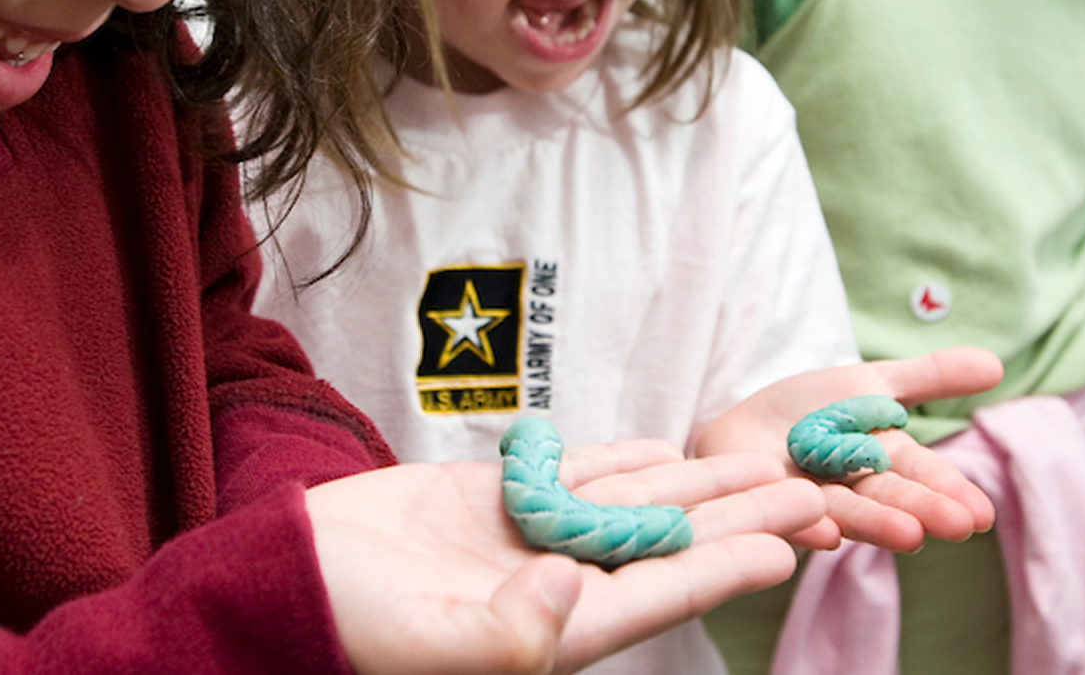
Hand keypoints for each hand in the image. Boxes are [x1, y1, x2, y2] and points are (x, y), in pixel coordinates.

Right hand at [309, 439, 830, 674]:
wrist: (270, 584)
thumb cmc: (344, 626)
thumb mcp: (430, 640)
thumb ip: (510, 629)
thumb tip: (574, 587)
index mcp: (554, 629)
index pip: (663, 594)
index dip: (729, 567)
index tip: (794, 544)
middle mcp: (554, 585)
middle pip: (669, 544)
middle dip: (741, 517)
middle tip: (813, 488)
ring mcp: (524, 539)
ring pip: (634, 503)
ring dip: (699, 481)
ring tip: (765, 460)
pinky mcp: (489, 499)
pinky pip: (572, 474)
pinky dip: (621, 458)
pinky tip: (667, 445)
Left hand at [690, 350, 1008, 551]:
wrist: (742, 425)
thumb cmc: (814, 410)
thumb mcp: (873, 383)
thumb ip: (930, 378)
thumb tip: (997, 364)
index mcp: (883, 459)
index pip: (923, 475)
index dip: (951, 493)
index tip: (981, 515)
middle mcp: (853, 486)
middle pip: (891, 497)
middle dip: (923, 511)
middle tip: (958, 527)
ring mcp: (810, 500)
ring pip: (848, 512)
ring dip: (878, 525)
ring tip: (910, 537)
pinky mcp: (765, 505)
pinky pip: (785, 519)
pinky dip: (806, 527)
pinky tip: (826, 535)